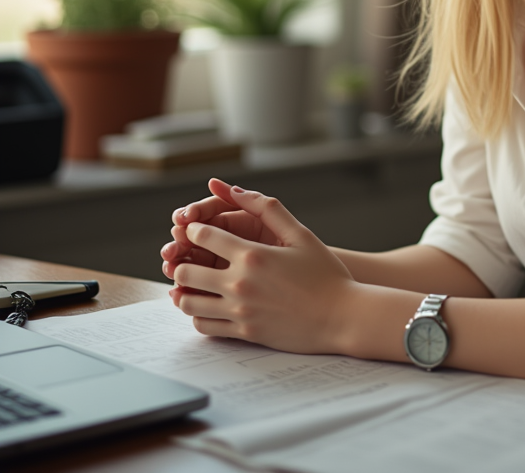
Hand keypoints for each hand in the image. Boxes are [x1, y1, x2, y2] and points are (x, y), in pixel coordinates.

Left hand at [168, 183, 356, 353]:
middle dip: (183, 258)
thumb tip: (235, 190)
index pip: (204, 236)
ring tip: (193, 281)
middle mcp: (240, 284)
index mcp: (252, 255)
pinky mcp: (243, 333)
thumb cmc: (325, 274)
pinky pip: (203, 325)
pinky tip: (206, 304)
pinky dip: (197, 314)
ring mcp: (239, 311)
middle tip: (190, 254)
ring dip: (184, 288)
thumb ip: (268, 209)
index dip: (194, 229)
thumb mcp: (301, 234)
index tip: (196, 228)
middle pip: (187, 269)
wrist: (341, 317)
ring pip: (189, 301)